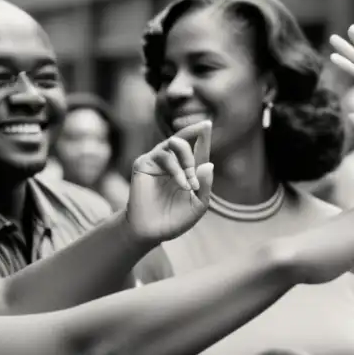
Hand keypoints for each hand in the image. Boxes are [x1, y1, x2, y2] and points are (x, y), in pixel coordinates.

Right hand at [126, 121, 213, 242]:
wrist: (152, 231)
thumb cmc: (174, 220)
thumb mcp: (198, 205)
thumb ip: (206, 186)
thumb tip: (209, 164)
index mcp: (187, 169)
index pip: (197, 147)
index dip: (202, 135)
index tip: (208, 123)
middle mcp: (172, 161)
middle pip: (185, 140)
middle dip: (194, 155)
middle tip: (195, 180)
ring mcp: (157, 161)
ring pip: (174, 143)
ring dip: (187, 161)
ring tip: (189, 184)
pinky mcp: (144, 164)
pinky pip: (163, 156)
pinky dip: (176, 169)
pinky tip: (182, 184)